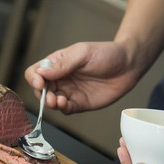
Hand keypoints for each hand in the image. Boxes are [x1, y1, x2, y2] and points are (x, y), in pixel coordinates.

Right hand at [24, 41, 141, 113]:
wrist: (128, 66)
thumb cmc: (106, 54)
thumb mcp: (83, 54)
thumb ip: (63, 64)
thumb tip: (41, 72)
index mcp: (58, 62)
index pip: (36, 71)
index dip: (34, 78)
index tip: (40, 83)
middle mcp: (61, 78)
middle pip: (40, 89)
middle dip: (42, 94)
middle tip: (50, 97)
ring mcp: (69, 91)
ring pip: (51, 101)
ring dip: (50, 103)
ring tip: (58, 101)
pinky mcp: (79, 103)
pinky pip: (65, 109)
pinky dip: (62, 109)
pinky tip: (65, 105)